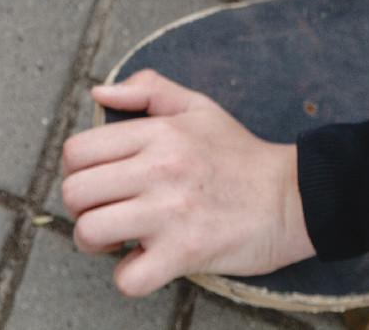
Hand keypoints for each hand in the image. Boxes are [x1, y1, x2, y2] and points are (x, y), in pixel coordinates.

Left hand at [61, 70, 316, 293]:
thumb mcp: (199, 107)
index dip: (77, 171)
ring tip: (122, 239)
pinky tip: (147, 262)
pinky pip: (127, 277)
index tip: (100, 182)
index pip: (77, 151)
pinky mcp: (186, 252)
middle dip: (82, 209)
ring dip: (98, 243)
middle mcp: (160, 168)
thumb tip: (99, 90)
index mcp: (160, 132)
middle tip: (108, 211)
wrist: (293, 197)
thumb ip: (149, 90)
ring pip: (89, 233)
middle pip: (75, 193)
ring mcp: (171, 212)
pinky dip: (130, 277)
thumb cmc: (242, 156)